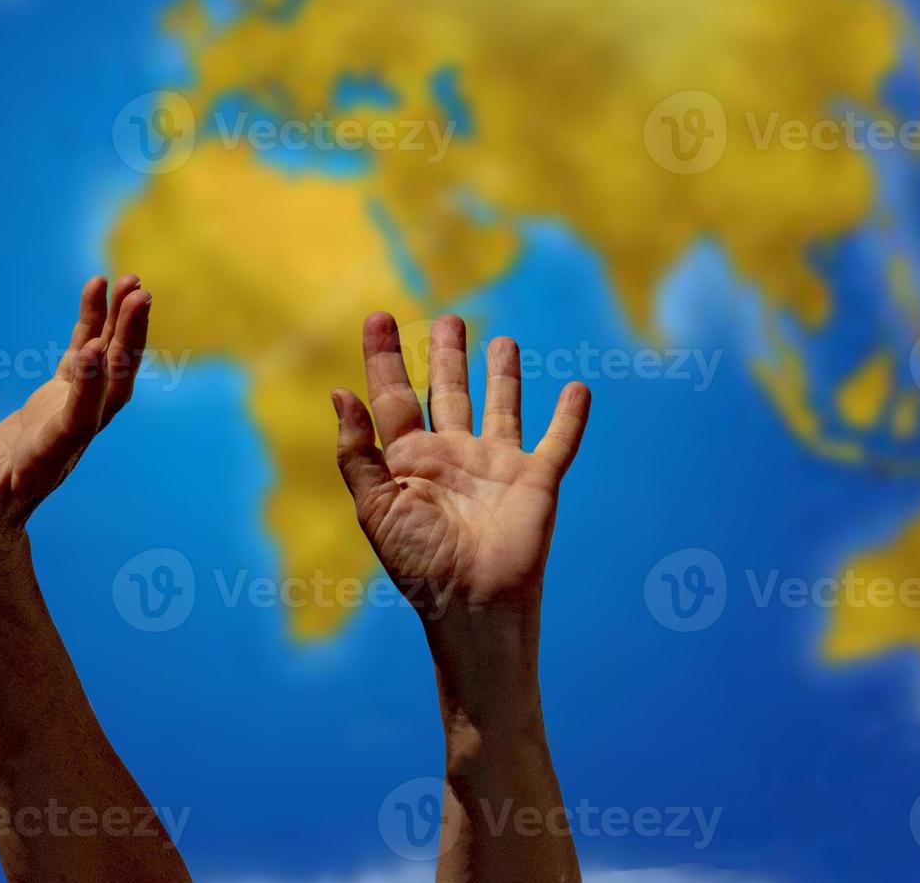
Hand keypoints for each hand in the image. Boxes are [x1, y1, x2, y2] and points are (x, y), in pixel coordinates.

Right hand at [0, 276, 150, 574]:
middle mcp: (69, 438)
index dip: (88, 386)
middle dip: (126, 345)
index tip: (93, 346)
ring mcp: (69, 418)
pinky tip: (98, 286)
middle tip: (140, 297)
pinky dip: (93, 322)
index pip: (77, 423)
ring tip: (134, 283)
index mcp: (44, 463)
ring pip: (108, 371)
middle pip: (111, 390)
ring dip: (122, 327)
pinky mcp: (59, 403)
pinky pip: (83, 357)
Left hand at [332, 314, 589, 617]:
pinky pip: (558, 441)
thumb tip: (340, 394)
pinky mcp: (536, 480)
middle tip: (450, 319)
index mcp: (409, 460)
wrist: (472, 602)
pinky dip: (570, 416)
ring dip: (503, 376)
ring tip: (502, 341)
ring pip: (501, 407)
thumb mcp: (375, 507)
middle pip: (448, 392)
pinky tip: (579, 389)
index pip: (393, 396)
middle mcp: (452, 455)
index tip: (378, 318)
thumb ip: (356, 452)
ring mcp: (496, 466)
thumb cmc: (418, 562)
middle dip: (447, 356)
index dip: (385, 357)